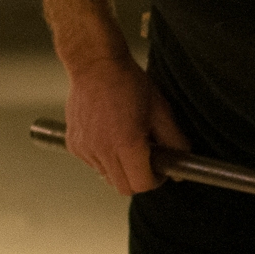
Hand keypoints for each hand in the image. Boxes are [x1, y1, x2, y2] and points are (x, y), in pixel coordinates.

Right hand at [62, 55, 188, 195]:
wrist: (96, 65)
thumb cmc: (128, 83)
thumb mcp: (160, 110)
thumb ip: (174, 141)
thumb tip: (180, 163)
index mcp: (127, 143)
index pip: (141, 184)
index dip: (155, 180)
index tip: (159, 170)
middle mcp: (103, 150)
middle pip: (123, 187)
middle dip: (138, 178)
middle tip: (146, 159)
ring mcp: (85, 149)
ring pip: (107, 176)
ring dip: (119, 168)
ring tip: (125, 142)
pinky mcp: (74, 145)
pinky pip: (92, 163)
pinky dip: (103, 158)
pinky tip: (109, 136)